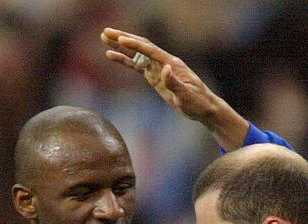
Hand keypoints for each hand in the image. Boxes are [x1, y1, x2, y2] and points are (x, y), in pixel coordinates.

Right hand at [101, 27, 247, 149]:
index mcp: (172, 64)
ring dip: (121, 46)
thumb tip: (165, 69)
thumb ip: (175, 83)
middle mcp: (164, 62)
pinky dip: (124, 60)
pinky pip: (137, 66)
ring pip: (137, 54)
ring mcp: (159, 69)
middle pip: (141, 46)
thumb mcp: (187, 96)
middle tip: (106, 32)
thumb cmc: (198, 102)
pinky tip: (111, 56)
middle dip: (123, 38)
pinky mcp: (155, 77)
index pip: (151, 51)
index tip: (121, 39)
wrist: (204, 108)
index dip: (136, 44)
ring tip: (104, 38)